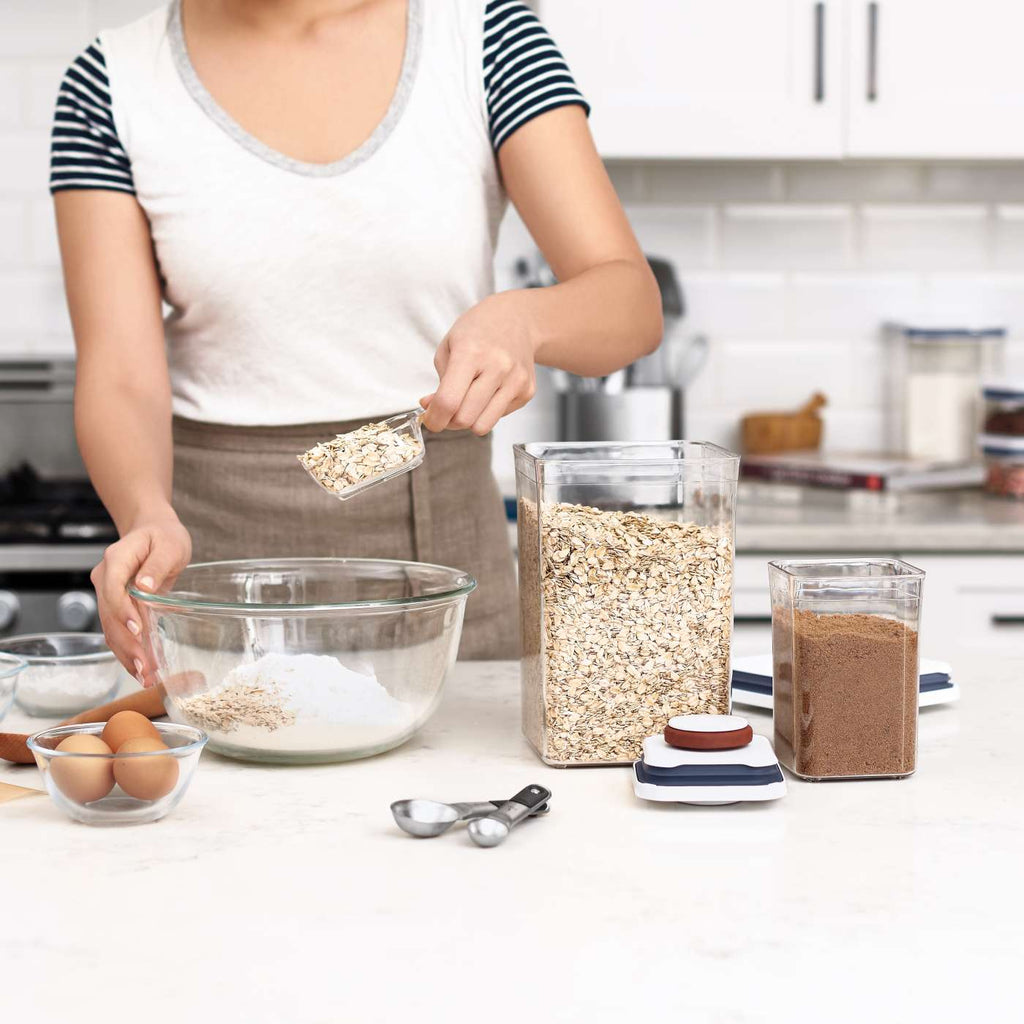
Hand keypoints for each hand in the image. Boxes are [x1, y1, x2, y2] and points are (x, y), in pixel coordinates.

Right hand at [90, 512, 190, 686]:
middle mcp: (105, 578)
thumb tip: (144, 586)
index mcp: (116, 559)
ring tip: (146, 677)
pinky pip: (118, 631)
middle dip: (127, 644)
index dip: (123, 610)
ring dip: (127, 655)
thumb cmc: (164, 537)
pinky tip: (141, 670)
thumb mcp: (169, 545)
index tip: (138, 629)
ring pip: (111, 629)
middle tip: (146, 667)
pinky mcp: (116, 607)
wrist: (153, 532)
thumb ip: (157, 565)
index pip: (112, 588)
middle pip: (110, 615)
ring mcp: (107, 594)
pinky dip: (129, 652)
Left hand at [420, 293, 537, 434]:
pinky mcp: (527, 391)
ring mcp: (516, 380)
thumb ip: (439, 384)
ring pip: (483, 426)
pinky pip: (499, 417)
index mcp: (471, 353)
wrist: (517, 319)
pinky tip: (489, 391)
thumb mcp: (449, 348)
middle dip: (450, 421)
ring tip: (467, 404)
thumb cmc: (477, 332)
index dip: (434, 419)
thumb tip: (433, 413)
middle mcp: (497, 367)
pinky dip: (488, 411)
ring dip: (469, 421)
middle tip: (448, 410)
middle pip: (465, 418)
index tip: (430, 420)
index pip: (448, 401)